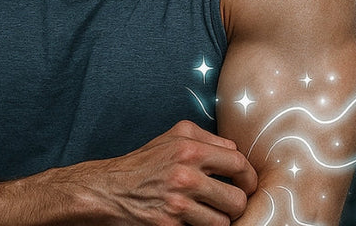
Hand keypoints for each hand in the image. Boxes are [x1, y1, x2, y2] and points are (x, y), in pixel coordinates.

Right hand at [89, 120, 257, 225]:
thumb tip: (236, 152)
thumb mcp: (173, 138)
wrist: (107, 190)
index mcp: (189, 147)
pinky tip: (191, 221)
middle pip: (237, 199)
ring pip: (223, 222)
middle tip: (228, 206)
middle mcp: (185, 173)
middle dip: (236, 205)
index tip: (246, 185)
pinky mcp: (169, 225)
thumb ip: (207, 140)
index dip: (248, 177)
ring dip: (218, 221)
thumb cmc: (143, 164)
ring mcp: (177, 202)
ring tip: (207, 215)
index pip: (238, 163)